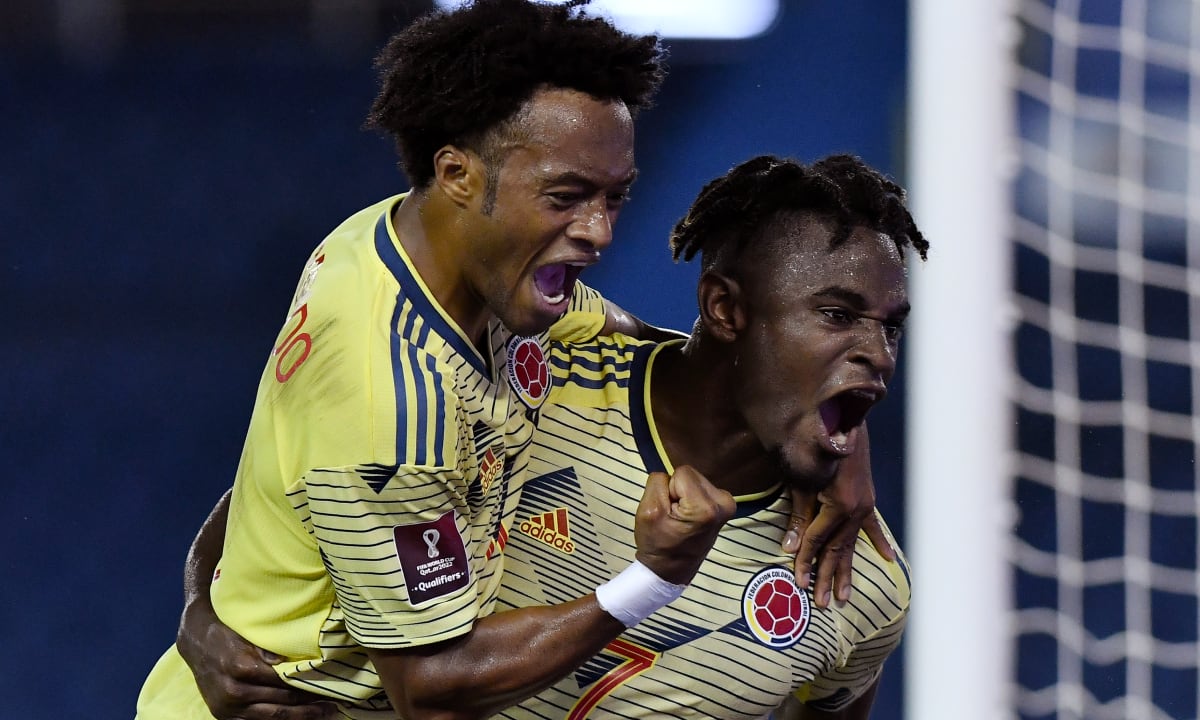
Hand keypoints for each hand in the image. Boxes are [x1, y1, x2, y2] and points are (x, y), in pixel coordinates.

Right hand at [177, 601, 336, 719]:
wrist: (195, 641)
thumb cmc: (226, 633)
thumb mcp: (247, 634)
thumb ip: (268, 649)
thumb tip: (291, 661)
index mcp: (242, 668)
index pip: (283, 683)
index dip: (307, 687)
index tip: (327, 688)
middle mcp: (234, 691)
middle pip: (280, 702)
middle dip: (308, 706)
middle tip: (331, 706)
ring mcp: (227, 707)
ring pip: (270, 717)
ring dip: (297, 718)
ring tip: (320, 715)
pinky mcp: (223, 715)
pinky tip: (295, 719)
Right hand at [633, 465, 735, 584]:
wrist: (671, 570)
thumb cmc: (658, 543)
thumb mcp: (647, 510)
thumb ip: (658, 482)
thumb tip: (671, 475)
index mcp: (705, 507)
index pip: (681, 472)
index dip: (668, 489)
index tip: (668, 511)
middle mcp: (723, 503)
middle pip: (691, 474)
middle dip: (678, 490)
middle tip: (673, 514)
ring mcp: (728, 505)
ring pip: (696, 480)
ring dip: (685, 494)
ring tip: (681, 517)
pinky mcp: (726, 507)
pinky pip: (702, 488)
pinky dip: (693, 498)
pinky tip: (691, 517)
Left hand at [781, 432, 894, 607]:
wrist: (844, 423)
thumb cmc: (817, 450)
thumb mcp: (802, 483)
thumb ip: (799, 517)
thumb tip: (790, 548)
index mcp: (837, 507)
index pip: (816, 541)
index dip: (805, 562)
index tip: (798, 583)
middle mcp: (854, 511)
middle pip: (837, 551)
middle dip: (828, 577)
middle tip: (823, 604)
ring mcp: (864, 507)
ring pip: (852, 545)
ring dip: (847, 570)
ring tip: (844, 596)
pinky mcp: (867, 500)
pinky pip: (872, 527)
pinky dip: (878, 543)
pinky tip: (888, 560)